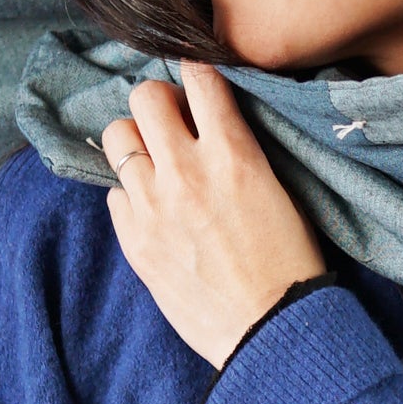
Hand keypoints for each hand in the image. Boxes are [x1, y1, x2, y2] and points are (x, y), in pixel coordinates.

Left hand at [102, 64, 328, 364]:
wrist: (269, 329)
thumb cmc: (287, 263)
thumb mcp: (276, 190)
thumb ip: (237, 150)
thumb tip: (209, 126)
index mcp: (232, 153)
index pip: (199, 76)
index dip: (196, 74)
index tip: (198, 88)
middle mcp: (185, 170)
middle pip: (145, 96)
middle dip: (158, 103)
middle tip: (171, 123)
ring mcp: (153, 205)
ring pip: (117, 137)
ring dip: (136, 142)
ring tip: (155, 163)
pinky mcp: (134, 239)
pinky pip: (115, 193)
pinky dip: (131, 194)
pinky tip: (154, 210)